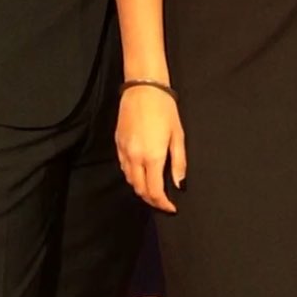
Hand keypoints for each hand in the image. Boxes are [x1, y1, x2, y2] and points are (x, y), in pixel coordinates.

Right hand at [116, 86, 186, 212]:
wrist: (143, 88)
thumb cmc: (164, 109)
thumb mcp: (178, 135)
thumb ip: (178, 162)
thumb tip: (179, 184)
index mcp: (152, 156)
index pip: (154, 191)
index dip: (163, 204)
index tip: (171, 207)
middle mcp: (135, 157)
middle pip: (140, 189)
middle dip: (151, 199)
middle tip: (162, 201)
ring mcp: (124, 150)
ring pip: (129, 180)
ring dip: (141, 188)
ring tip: (153, 188)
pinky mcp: (118, 143)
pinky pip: (123, 166)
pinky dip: (132, 175)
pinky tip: (141, 172)